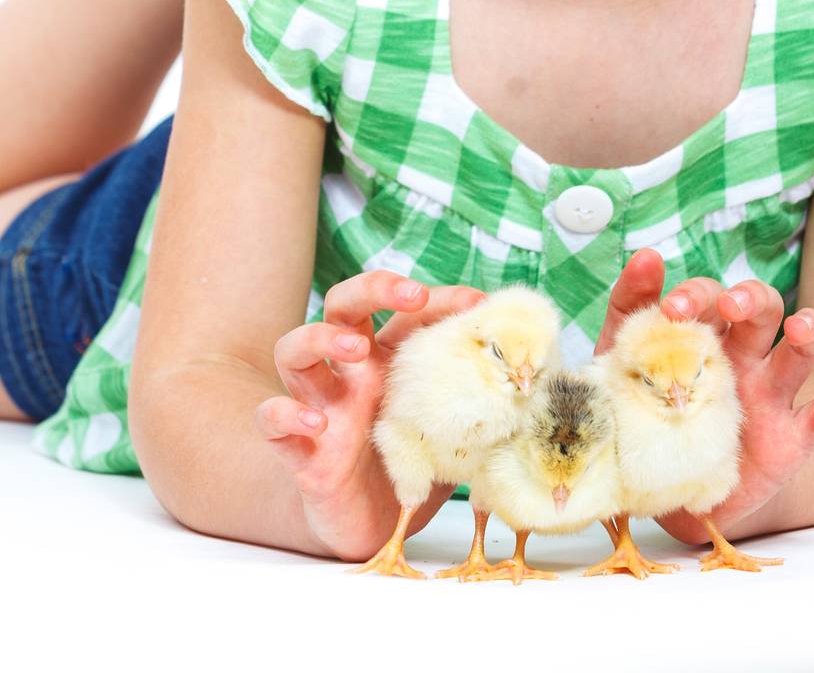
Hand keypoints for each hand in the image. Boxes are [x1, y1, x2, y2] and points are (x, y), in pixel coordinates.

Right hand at [255, 270, 485, 560]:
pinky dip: (284, 413)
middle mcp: (352, 374)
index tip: (476, 302)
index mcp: (390, 362)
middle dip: (372, 288)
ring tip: (354, 351)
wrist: (365, 525)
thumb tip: (542, 388)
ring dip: (320, 338)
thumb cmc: (407, 466)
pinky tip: (312, 423)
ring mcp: (321, 406)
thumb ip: (484, 409)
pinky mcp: (299, 451)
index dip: (437, 297)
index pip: (405, 312)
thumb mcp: (452, 432)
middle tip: (408, 295)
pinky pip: (271, 418)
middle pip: (343, 306)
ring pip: (295, 349)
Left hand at [650, 269, 813, 543]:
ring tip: (800, 329)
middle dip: (753, 299)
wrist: (660, 486)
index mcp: (706, 333)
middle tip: (731, 307)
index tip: (673, 310)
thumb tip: (647, 255)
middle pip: (765, 309)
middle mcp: (744, 356)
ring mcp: (771, 396)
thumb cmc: (643, 410)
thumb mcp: (625, 357)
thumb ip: (631, 306)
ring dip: (809, 333)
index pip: (711, 296)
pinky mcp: (791, 442)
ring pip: (803, 353)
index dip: (697, 295)